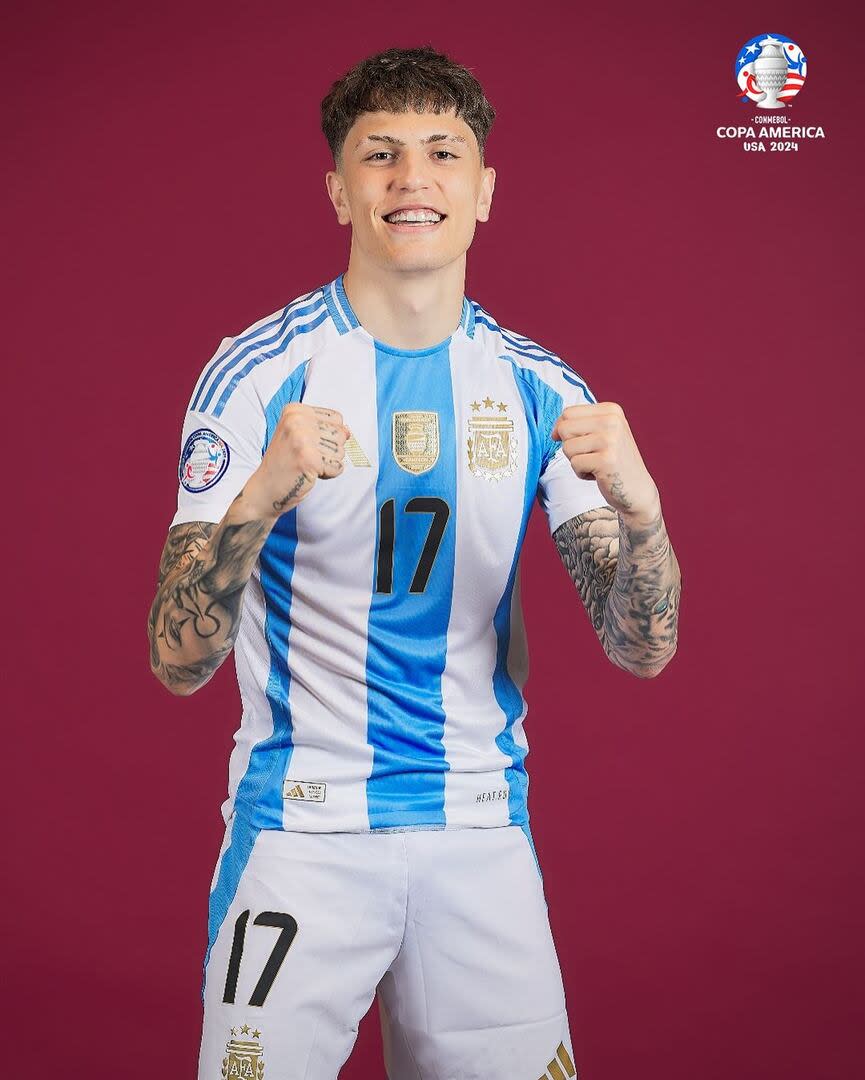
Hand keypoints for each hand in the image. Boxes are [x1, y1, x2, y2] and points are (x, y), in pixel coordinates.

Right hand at [245, 403, 349, 520]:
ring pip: (340, 451)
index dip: (328, 435)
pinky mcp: (309, 459)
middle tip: (306, 457)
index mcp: (295, 410)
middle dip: (329, 451)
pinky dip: (328, 474)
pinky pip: (337, 467)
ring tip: (306, 465)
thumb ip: (324, 428)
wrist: (264, 488)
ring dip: (327, 463)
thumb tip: (348, 432)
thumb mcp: (300, 436)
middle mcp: (297, 420)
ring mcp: (302, 439)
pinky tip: (309, 472)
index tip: (308, 444)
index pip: (336, 418)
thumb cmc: (283, 463)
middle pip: (340, 434)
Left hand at [551, 402, 659, 521]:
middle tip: (590, 455)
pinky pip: (574, 464)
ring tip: (596, 464)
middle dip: (570, 446)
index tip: (577, 442)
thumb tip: (554, 431)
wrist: (637, 489)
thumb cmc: (613, 461)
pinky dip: (582, 473)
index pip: (568, 413)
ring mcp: (610, 440)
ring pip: (567, 447)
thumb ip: (580, 424)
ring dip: (576, 461)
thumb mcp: (603, 433)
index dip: (563, 430)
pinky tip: (599, 474)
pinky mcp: (606, 460)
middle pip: (564, 428)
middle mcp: (612, 421)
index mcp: (611, 410)